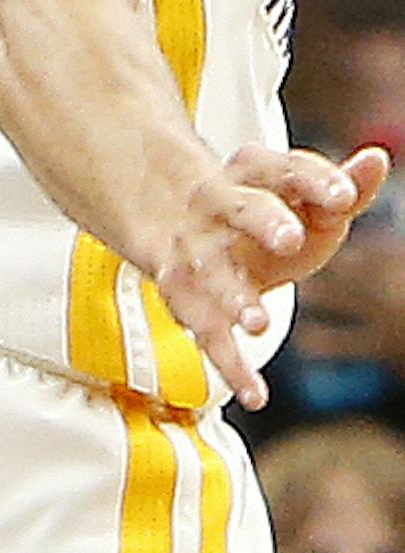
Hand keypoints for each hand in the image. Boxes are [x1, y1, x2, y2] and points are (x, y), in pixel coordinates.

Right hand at [153, 141, 388, 406]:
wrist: (175, 218)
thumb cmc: (262, 211)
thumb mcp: (305, 200)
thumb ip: (343, 187)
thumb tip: (377, 159)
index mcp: (252, 171)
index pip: (285, 168)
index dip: (314, 180)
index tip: (344, 195)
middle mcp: (217, 202)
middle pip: (238, 205)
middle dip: (262, 221)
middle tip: (291, 240)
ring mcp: (196, 246)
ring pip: (210, 268)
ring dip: (232, 295)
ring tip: (258, 323)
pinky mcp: (182, 291)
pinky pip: (203, 327)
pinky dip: (227, 362)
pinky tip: (255, 393)